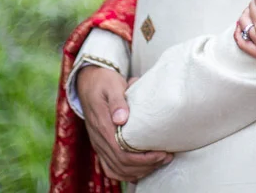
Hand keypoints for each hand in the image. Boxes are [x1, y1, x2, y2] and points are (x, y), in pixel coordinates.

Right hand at [75, 65, 172, 181]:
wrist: (89, 82)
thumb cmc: (104, 82)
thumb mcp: (112, 86)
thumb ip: (117, 101)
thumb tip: (121, 119)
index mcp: (102, 125)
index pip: (122, 153)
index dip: (143, 159)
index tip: (161, 153)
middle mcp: (99, 139)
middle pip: (122, 164)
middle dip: (146, 165)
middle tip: (166, 158)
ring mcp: (98, 144)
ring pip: (117, 169)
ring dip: (139, 170)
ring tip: (158, 163)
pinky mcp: (100, 145)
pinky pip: (110, 167)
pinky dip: (126, 173)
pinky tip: (140, 170)